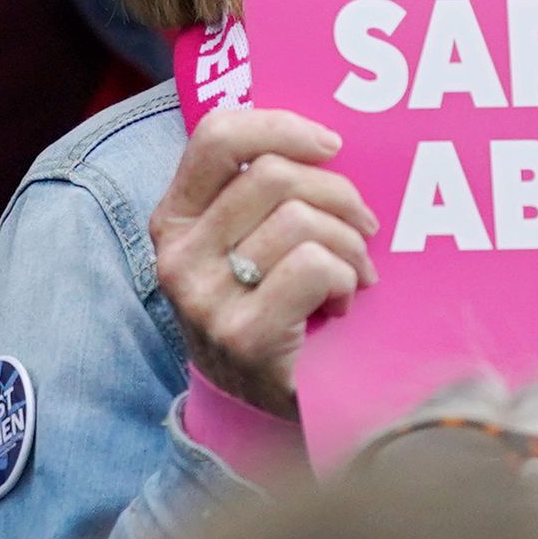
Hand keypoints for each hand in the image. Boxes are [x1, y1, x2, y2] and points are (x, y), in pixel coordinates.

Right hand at [145, 105, 378, 419]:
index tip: (330, 144)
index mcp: (174, 220)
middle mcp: (178, 257)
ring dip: (349, 246)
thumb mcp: (246, 244)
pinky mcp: (243, 335)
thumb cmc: (269, 309)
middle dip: (338, 194)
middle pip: (274, 175)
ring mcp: (205, 299)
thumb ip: (261, 194)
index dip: (281, 127)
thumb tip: (326, 142)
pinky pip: (313, 266)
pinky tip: (341, 304)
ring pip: (300, 220)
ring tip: (353, 274)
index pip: (216, 136)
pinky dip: (344, 280)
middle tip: (363, 227)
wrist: (262, 411)